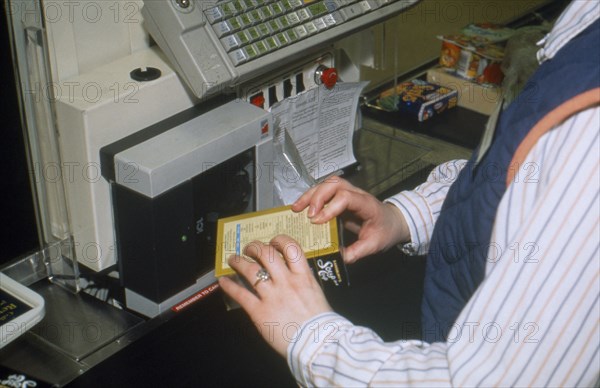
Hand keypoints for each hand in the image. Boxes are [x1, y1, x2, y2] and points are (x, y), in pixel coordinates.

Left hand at [218, 235, 331, 356]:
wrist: (316, 344)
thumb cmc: (321, 323)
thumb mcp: (317, 294)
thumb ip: (304, 283)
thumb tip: (295, 276)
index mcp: (303, 277)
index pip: (291, 248)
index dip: (280, 240)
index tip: (274, 242)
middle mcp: (286, 281)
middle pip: (267, 254)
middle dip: (255, 247)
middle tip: (250, 249)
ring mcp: (272, 295)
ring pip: (251, 270)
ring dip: (239, 262)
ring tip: (233, 260)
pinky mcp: (259, 311)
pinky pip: (241, 294)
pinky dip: (230, 286)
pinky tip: (223, 281)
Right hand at [292, 177, 409, 262]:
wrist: (394, 222)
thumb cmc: (385, 231)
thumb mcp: (374, 245)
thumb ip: (358, 251)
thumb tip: (339, 257)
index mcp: (367, 204)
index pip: (346, 197)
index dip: (330, 207)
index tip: (318, 221)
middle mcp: (357, 194)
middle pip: (334, 184)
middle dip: (317, 197)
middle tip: (306, 214)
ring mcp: (348, 192)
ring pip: (327, 184)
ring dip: (310, 194)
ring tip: (296, 208)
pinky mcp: (340, 196)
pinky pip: (324, 191)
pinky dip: (311, 197)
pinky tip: (300, 207)